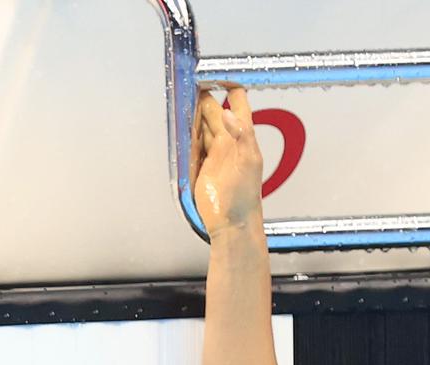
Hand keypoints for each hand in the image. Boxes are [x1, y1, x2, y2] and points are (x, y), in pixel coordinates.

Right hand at [191, 87, 263, 235]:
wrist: (232, 224)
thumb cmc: (244, 197)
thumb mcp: (247, 162)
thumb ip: (240, 135)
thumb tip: (226, 111)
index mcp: (244, 137)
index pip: (238, 102)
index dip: (227, 86)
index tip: (212, 75)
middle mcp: (229, 142)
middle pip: (215, 111)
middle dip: (204, 97)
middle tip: (190, 82)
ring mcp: (214, 153)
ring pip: (202, 125)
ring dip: (194, 112)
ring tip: (184, 97)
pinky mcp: (201, 165)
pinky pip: (194, 142)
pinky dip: (188, 132)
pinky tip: (183, 122)